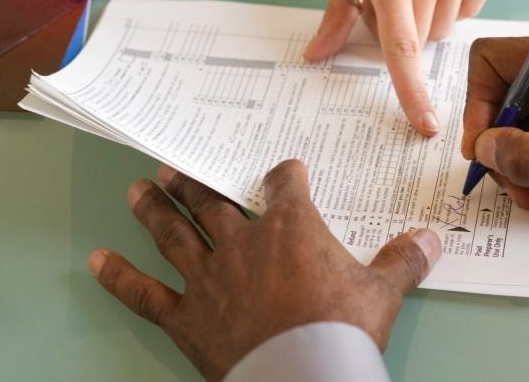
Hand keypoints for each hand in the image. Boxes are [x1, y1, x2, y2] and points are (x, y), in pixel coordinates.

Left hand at [88, 162, 441, 381]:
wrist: (304, 374)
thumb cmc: (343, 329)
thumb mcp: (384, 292)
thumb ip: (405, 260)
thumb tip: (433, 240)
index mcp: (291, 228)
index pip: (284, 185)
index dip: (285, 174)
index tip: (285, 170)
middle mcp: (243, 243)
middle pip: (213, 203)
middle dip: (195, 184)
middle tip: (174, 166)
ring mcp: (209, 278)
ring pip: (173, 235)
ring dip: (154, 211)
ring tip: (138, 190)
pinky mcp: (186, 316)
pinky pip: (144, 294)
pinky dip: (118, 277)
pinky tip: (95, 261)